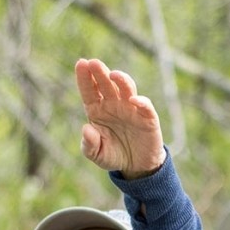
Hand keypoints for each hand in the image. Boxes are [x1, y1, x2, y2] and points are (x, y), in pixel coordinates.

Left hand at [74, 58, 165, 178]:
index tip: (81, 64)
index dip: (85, 78)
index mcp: (97, 110)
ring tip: (113, 74)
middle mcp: (114, 105)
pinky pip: (145, 107)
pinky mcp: (148, 118)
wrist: (137, 167)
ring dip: (121, 80)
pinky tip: (133, 100)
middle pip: (106, 84)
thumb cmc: (114, 155)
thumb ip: (89, 145)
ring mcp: (131, 110)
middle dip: (100, 73)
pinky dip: (141, 102)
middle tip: (94, 63)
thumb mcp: (97, 155)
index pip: (89, 90)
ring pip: (126, 89)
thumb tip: (86, 129)